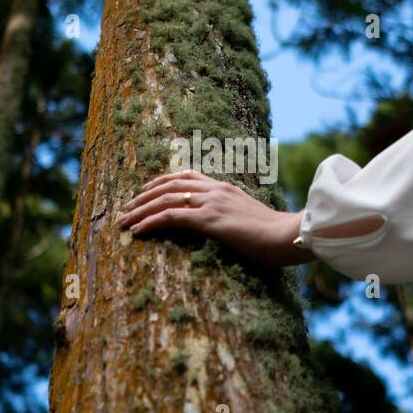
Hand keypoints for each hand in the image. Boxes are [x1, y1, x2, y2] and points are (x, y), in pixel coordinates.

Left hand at [116, 170, 306, 266]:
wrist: (289, 235)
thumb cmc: (276, 235)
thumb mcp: (251, 220)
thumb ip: (235, 217)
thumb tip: (227, 226)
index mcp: (225, 188)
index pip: (187, 176)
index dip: (162, 182)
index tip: (145, 190)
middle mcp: (215, 190)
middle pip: (170, 186)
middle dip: (144, 196)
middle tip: (126, 208)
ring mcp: (212, 203)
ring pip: (165, 200)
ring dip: (140, 210)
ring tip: (123, 222)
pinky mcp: (209, 220)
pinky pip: (171, 217)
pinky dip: (150, 222)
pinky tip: (137, 231)